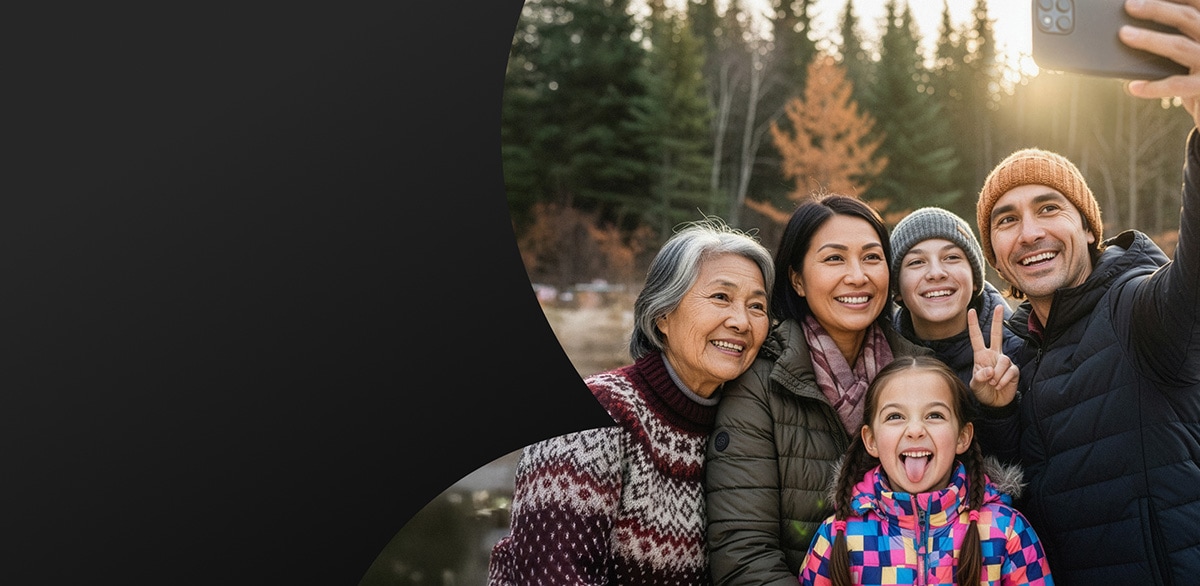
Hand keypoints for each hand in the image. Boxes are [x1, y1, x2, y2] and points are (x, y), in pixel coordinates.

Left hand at [967, 305, 1017, 407]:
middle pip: (997, 335)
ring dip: (996, 375)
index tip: (971, 311)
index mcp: (981, 355)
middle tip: (998, 306)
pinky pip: (1010, 371)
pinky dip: (1003, 380)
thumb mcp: (975, 385)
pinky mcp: (1014, 370)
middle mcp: (994, 355)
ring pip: (1003, 361)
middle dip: (998, 320)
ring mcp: (1004, 361)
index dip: (973, 325)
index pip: (977, 337)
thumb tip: (989, 370)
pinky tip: (1000, 385)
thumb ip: (979, 377)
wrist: (995, 403)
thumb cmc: (983, 391)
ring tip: (993, 384)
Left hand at [1120, 0, 1199, 126]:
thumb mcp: (1188, 53)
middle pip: (1187, 18)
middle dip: (1157, 9)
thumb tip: (1131, 28)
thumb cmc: (1194, 76)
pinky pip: (1177, 84)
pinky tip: (1133, 87)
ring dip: (1150, 39)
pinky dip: (1153, 86)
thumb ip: (1174, 37)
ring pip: (1179, 46)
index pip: (1196, 3)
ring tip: (1124, 34)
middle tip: (1130, 5)